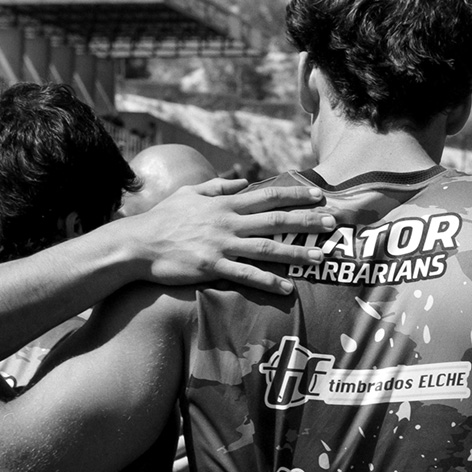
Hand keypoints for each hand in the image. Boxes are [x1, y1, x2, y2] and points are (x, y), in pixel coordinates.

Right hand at [123, 178, 334, 294]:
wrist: (137, 243)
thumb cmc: (163, 218)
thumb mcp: (190, 193)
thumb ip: (218, 187)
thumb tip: (243, 183)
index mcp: (225, 203)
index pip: (268, 195)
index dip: (296, 194)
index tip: (319, 194)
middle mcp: (228, 221)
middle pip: (275, 219)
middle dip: (307, 220)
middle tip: (334, 223)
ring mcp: (221, 244)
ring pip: (267, 247)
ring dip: (296, 252)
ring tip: (321, 257)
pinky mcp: (212, 267)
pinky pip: (246, 275)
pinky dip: (268, 281)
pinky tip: (287, 288)